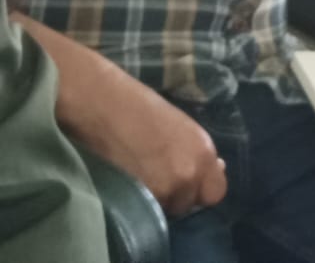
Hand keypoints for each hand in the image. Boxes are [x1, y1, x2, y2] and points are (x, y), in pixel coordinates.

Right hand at [71, 71, 226, 216]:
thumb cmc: (136, 105)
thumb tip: (217, 168)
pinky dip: (136, 201)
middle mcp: (189, 175)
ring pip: (165, 208)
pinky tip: (126, 181)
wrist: (98, 102)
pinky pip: (143, 211)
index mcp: (203, 153)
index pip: (216, 192)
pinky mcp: (135, 200)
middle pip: (188, 203)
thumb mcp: (179, 125)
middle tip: (156, 175)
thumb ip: (197, 153)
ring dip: (155, 199)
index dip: (199, 188)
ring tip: (137, 176)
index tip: (186, 180)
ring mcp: (163, 190)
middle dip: (176, 195)